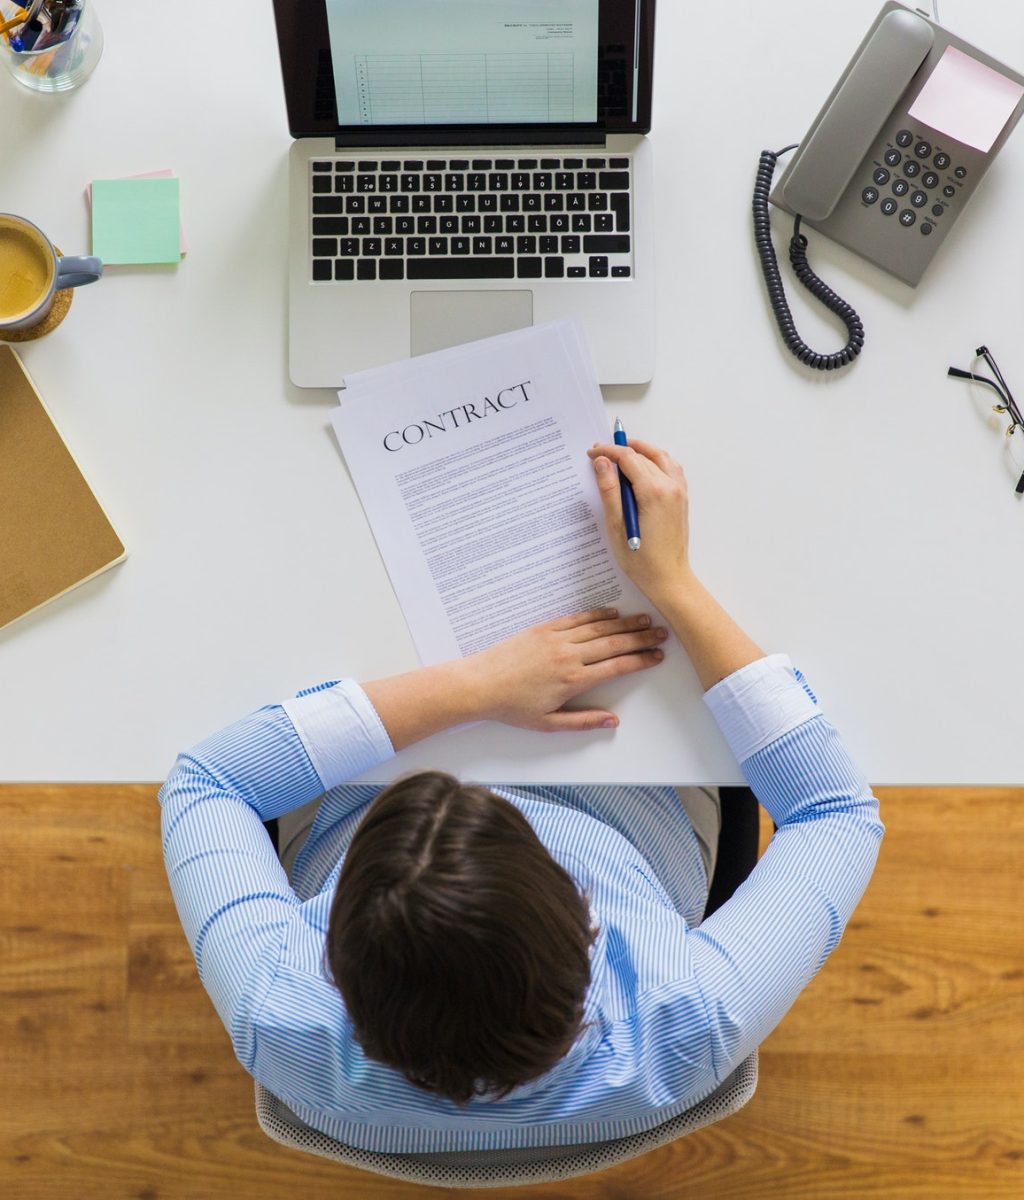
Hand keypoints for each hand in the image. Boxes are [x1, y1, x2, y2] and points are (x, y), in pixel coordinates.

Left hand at [459, 607, 667, 731]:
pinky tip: (611, 613)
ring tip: (644, 621)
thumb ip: (583, 721)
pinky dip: (597, 614)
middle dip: (641, 639)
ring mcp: (557, 639)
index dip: (641, 660)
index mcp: (574, 680)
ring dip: (625, 623)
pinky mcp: (544, 628)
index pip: (617, 666)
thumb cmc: (512, 707)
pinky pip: (577, 618)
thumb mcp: (549, 724)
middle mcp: (569, 655)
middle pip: (614, 643)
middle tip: (662, 634)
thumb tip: (613, 721)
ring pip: (599, 627)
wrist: (480, 684)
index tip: (658, 656)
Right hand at [587, 438, 692, 607]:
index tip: (592, 453)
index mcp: (653, 492)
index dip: (608, 452)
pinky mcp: (681, 499)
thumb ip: (609, 490)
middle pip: (644, 455)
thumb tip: (602, 463)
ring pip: (660, 457)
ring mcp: (679, 492)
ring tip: (621, 452)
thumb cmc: (641, 560)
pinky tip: (644, 466)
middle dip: (621, 449)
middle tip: (600, 453)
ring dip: (641, 450)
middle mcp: (670, 487)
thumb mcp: (616, 526)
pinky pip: (671, 469)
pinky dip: (657, 460)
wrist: (668, 578)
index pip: (628, 458)